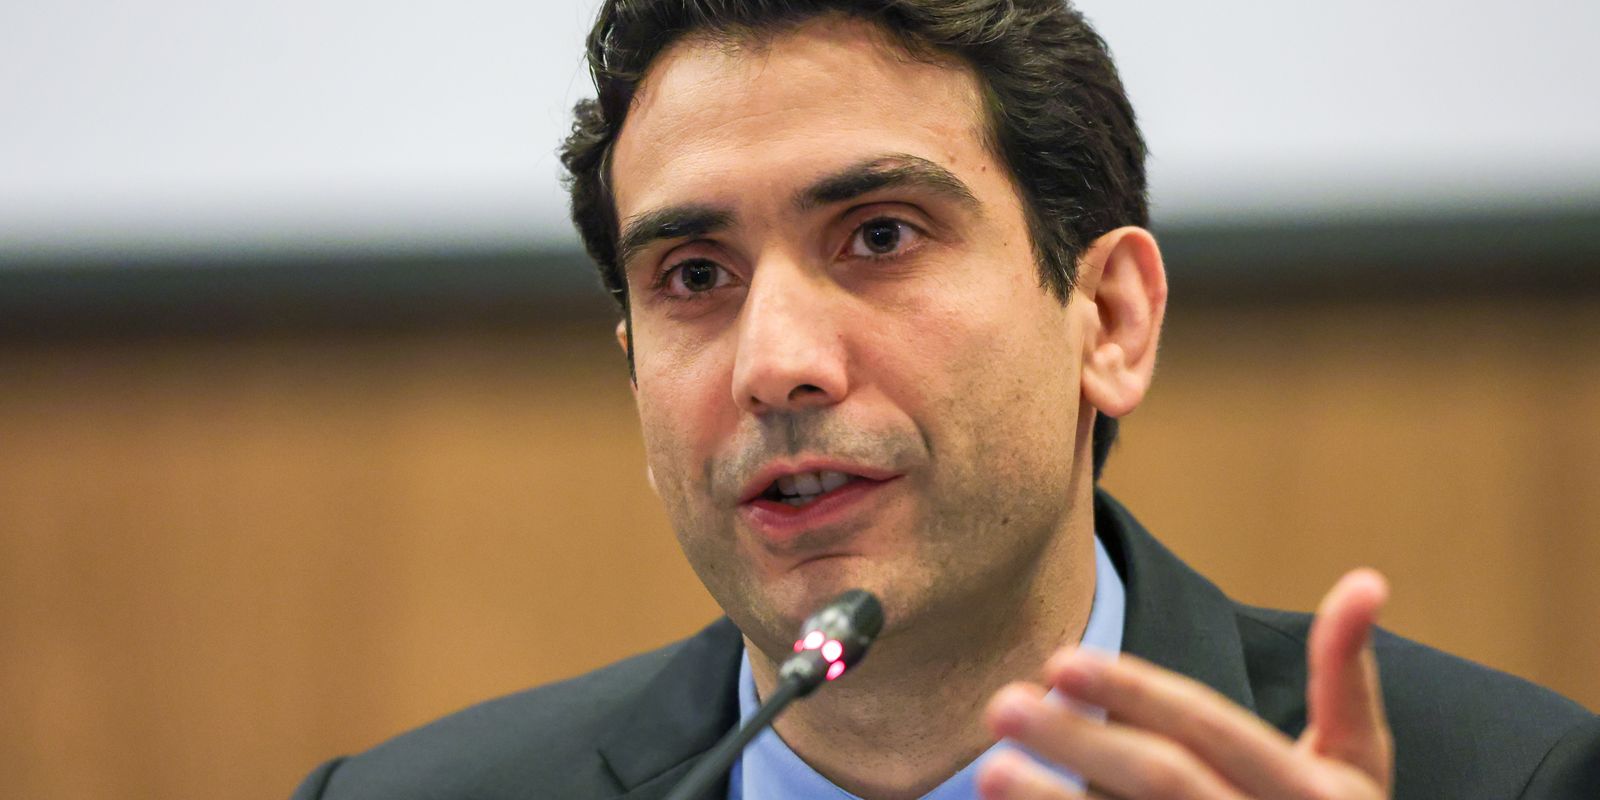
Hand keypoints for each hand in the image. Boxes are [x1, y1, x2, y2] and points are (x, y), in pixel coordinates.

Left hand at [979, 569, 1392, 798]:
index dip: (1137, 692)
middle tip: (1002, 707)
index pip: (1211, 729)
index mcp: (1316, 794)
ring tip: (988, 772)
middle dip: (1079, 742)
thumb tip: (1366, 580)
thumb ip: (1346, 677)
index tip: (1059, 661)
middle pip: (1163, 780)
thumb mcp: (1359, 765)